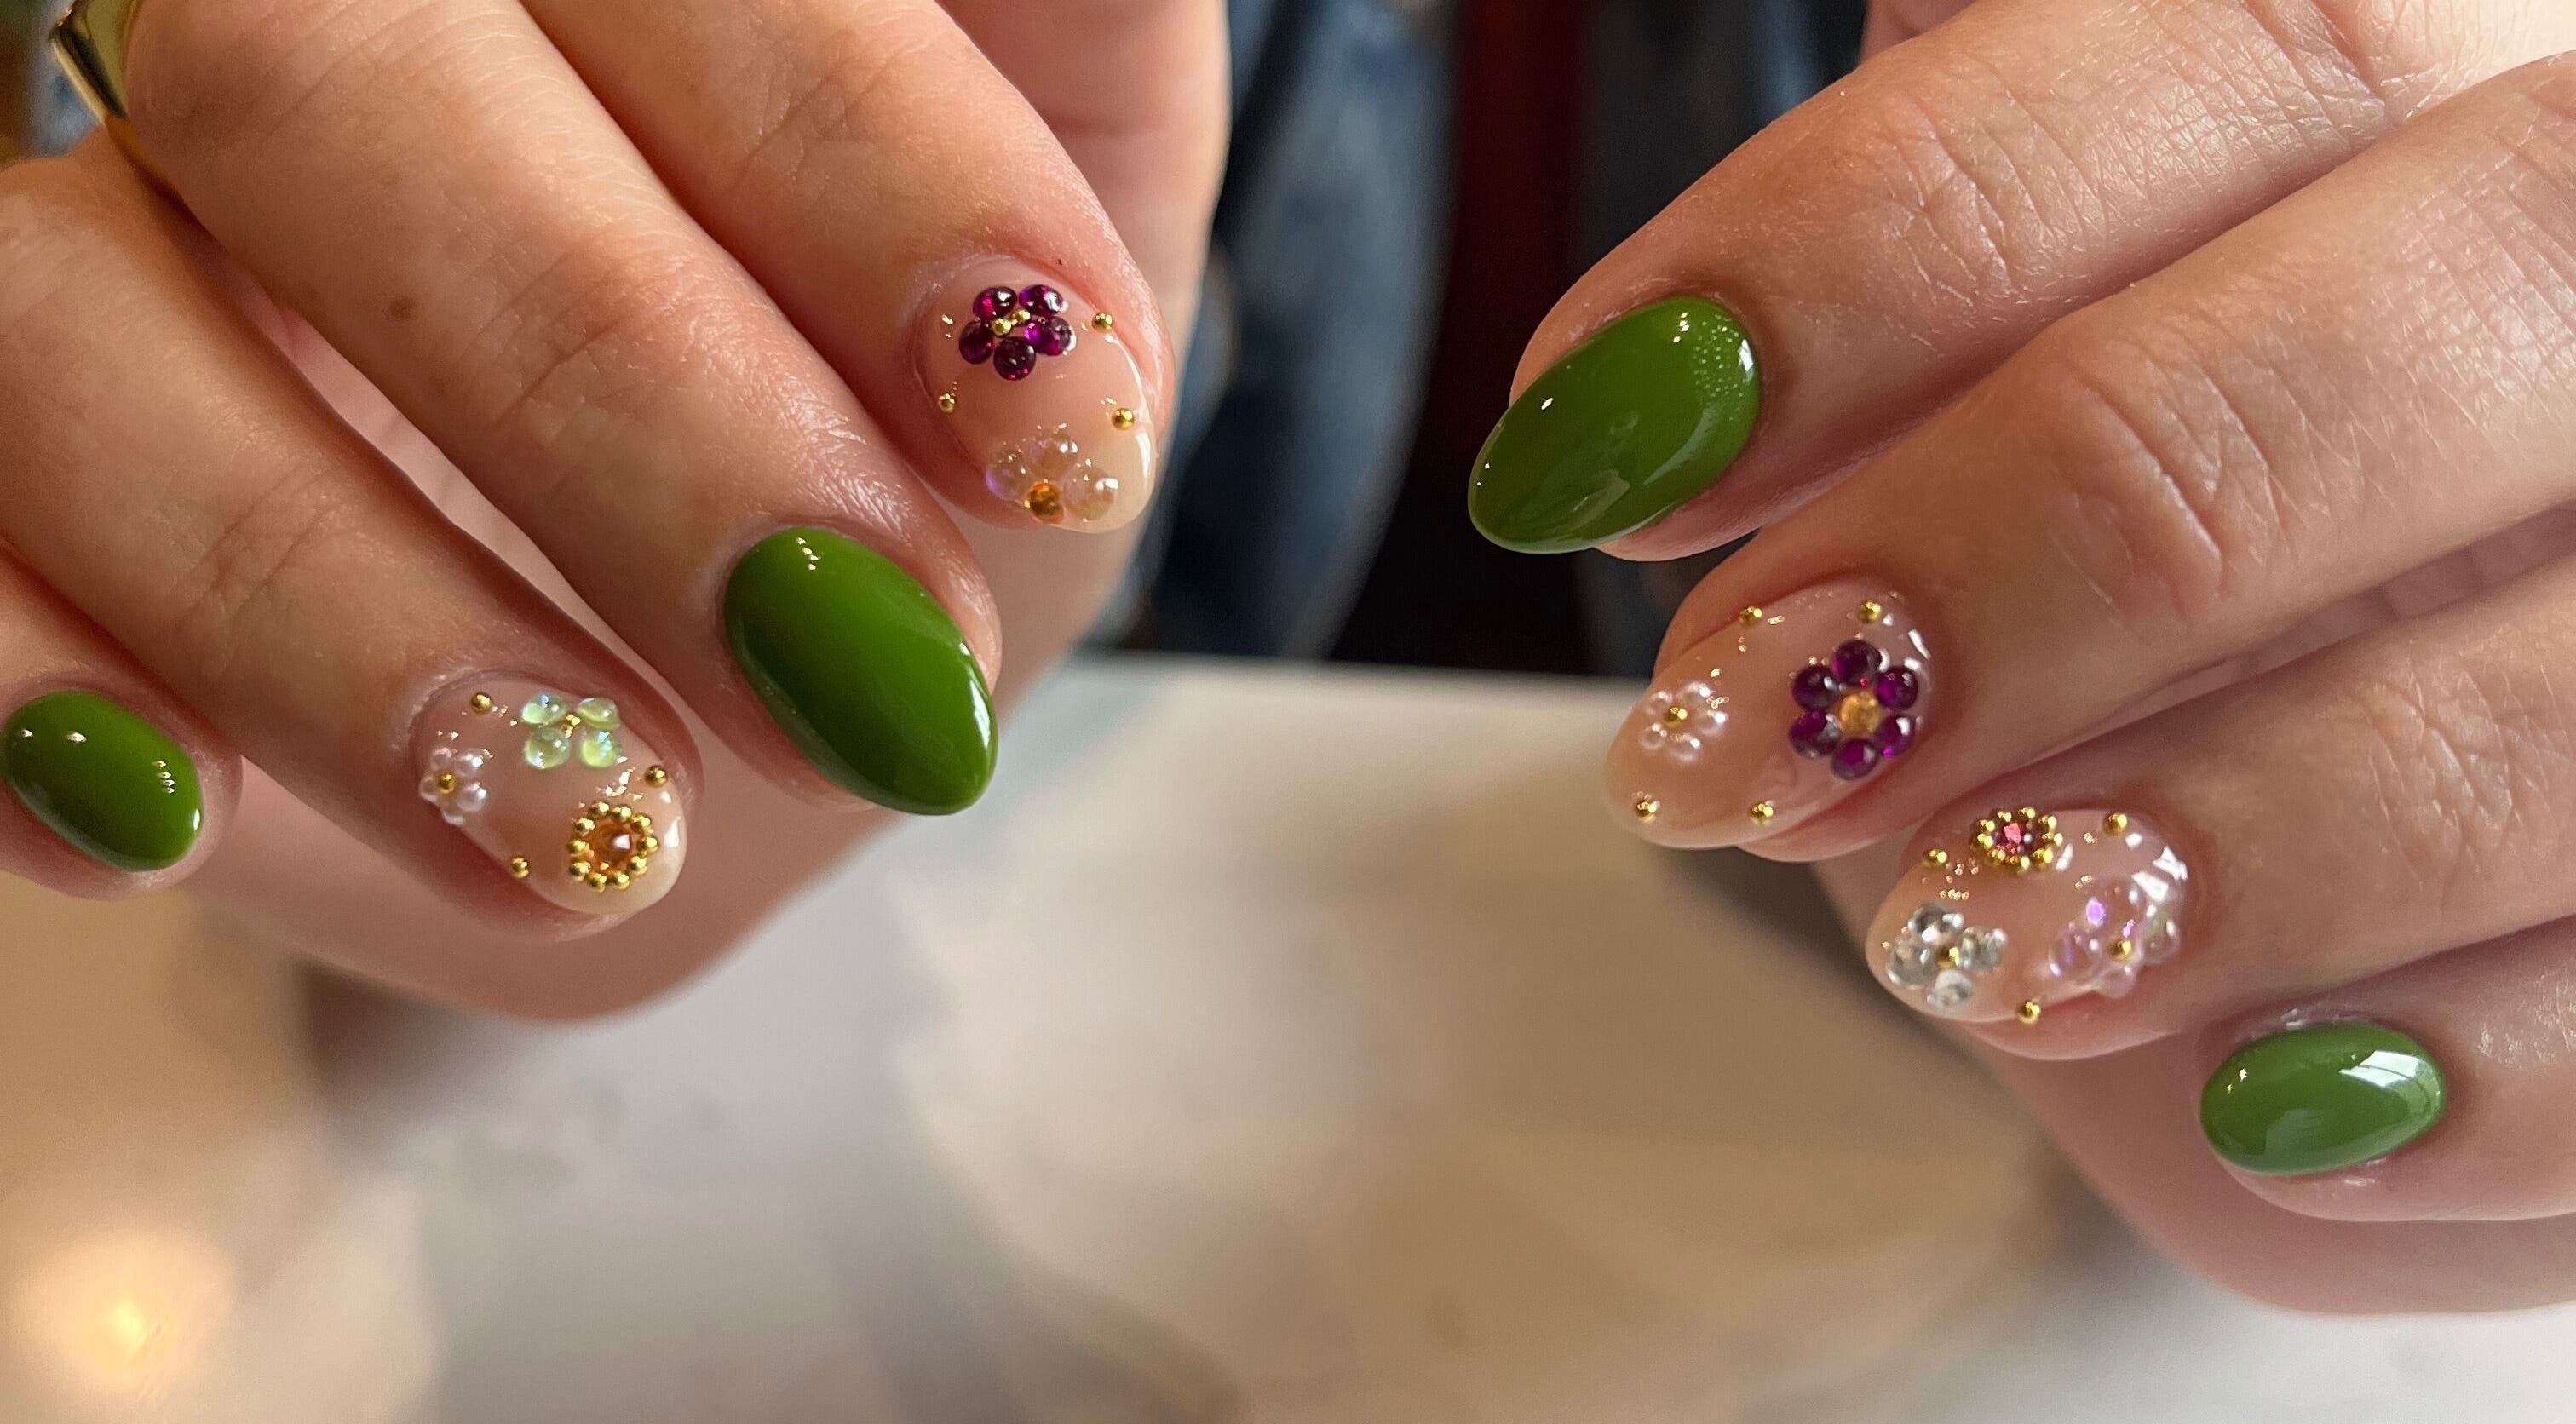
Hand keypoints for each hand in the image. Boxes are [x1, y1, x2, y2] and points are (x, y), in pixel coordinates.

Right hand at [0, 0, 1225, 1011]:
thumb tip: (1055, 96)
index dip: (856, 166)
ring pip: (58, 328)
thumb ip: (1065, 45)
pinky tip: (171, 818)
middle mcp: (258, 15)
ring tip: (599, 823)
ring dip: (340, 612)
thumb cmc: (921, 356)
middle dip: (617, 395)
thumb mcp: (1066, 167)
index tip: (1054, 425)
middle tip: (863, 658)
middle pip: (314, 78)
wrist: (782, 592)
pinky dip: (25, 689)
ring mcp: (74, 226)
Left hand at [1477, 0, 2575, 1307]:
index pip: (2246, 47)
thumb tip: (1662, 410)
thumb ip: (1913, 310)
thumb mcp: (2027, 357)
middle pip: (2433, 320)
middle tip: (1744, 729)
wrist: (2398, 770)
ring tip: (1964, 941)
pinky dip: (2481, 1080)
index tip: (1595, 449)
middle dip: (2048, 540)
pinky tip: (2260, 1116)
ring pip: (2574, 695)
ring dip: (2246, 833)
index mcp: (2455, 100)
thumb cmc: (2167, 553)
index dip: (1881, 246)